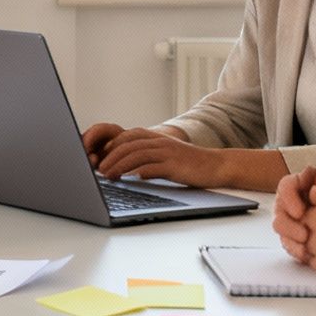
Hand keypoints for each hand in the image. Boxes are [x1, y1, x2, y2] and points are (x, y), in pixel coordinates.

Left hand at [93, 128, 220, 185]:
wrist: (216, 165)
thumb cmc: (189, 163)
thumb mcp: (166, 155)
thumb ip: (147, 156)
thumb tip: (127, 167)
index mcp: (156, 137)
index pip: (126, 137)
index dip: (110, 147)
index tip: (99, 159)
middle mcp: (159, 142)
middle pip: (128, 145)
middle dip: (110, 157)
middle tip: (99, 170)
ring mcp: (167, 153)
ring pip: (136, 155)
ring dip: (119, 166)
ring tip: (108, 176)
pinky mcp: (174, 166)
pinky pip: (153, 167)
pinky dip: (140, 172)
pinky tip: (130, 179)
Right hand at [272, 166, 315, 261]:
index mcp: (305, 184)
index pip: (286, 186)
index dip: (289, 198)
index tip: (301, 211)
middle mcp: (295, 200)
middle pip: (279, 208)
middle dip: (287, 222)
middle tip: (303, 233)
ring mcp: (295, 218)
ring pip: (280, 226)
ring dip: (289, 236)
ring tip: (305, 243)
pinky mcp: (298, 236)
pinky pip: (288, 242)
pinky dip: (294, 249)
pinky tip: (305, 254)